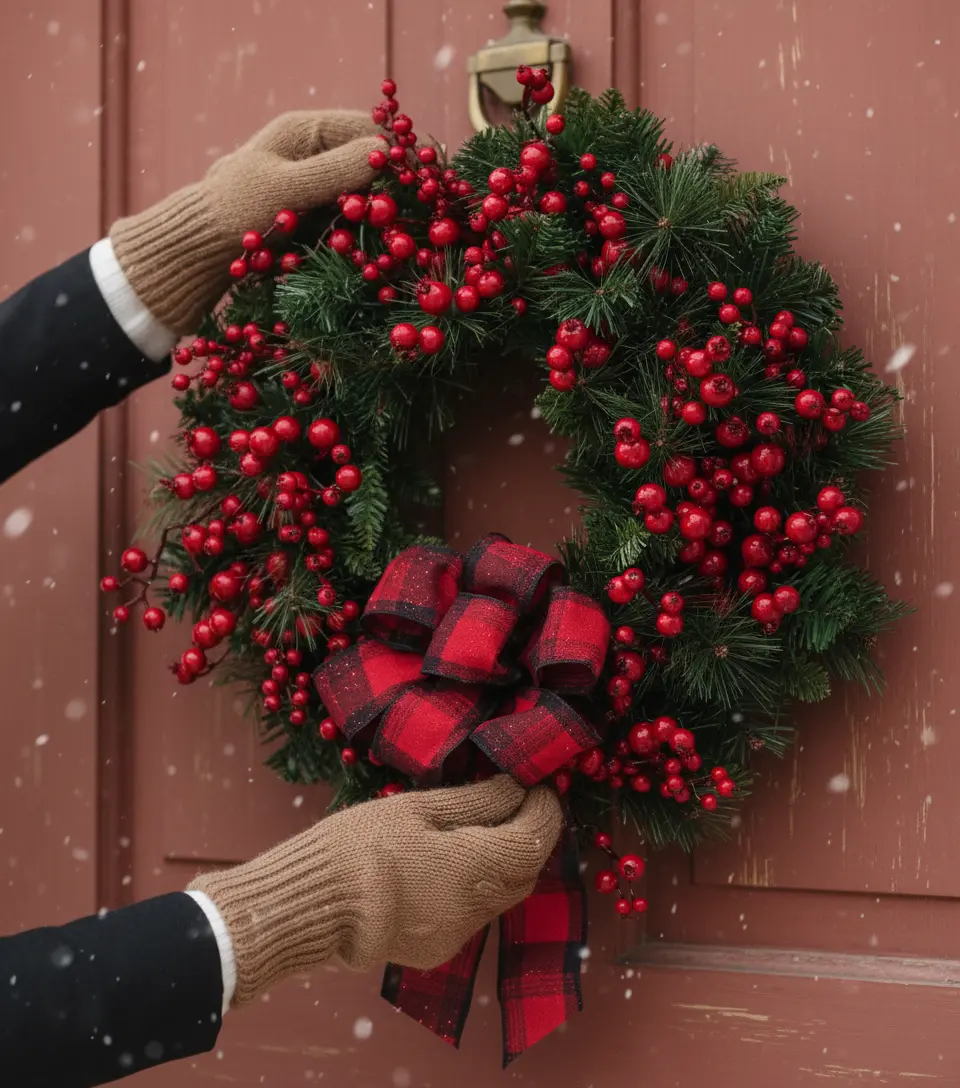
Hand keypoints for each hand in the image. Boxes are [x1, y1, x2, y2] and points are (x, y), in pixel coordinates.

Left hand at [111, 110, 379, 333]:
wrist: (196, 254)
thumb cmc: (234, 214)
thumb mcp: (288, 189)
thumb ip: (336, 170)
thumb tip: (386, 152)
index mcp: (303, 130)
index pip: (367, 130)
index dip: (394, 155)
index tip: (415, 185)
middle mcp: (310, 154)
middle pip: (366, 165)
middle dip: (386, 190)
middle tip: (403, 217)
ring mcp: (310, 187)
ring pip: (358, 196)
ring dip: (371, 216)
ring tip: (386, 237)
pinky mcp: (309, 218)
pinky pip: (344, 220)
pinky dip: (355, 233)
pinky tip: (365, 249)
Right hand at [188, 776, 562, 1006]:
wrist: (310, 907)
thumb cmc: (360, 844)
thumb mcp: (417, 809)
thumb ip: (475, 801)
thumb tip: (518, 788)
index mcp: (474, 867)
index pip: (535, 841)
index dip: (545, 811)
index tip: (539, 785)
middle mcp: (475, 909)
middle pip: (526, 871)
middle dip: (528, 836)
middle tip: (515, 801)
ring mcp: (456, 935)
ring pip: (501, 895)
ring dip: (502, 862)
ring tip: (479, 826)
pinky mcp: (436, 951)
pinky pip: (473, 914)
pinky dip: (475, 886)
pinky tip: (448, 863)